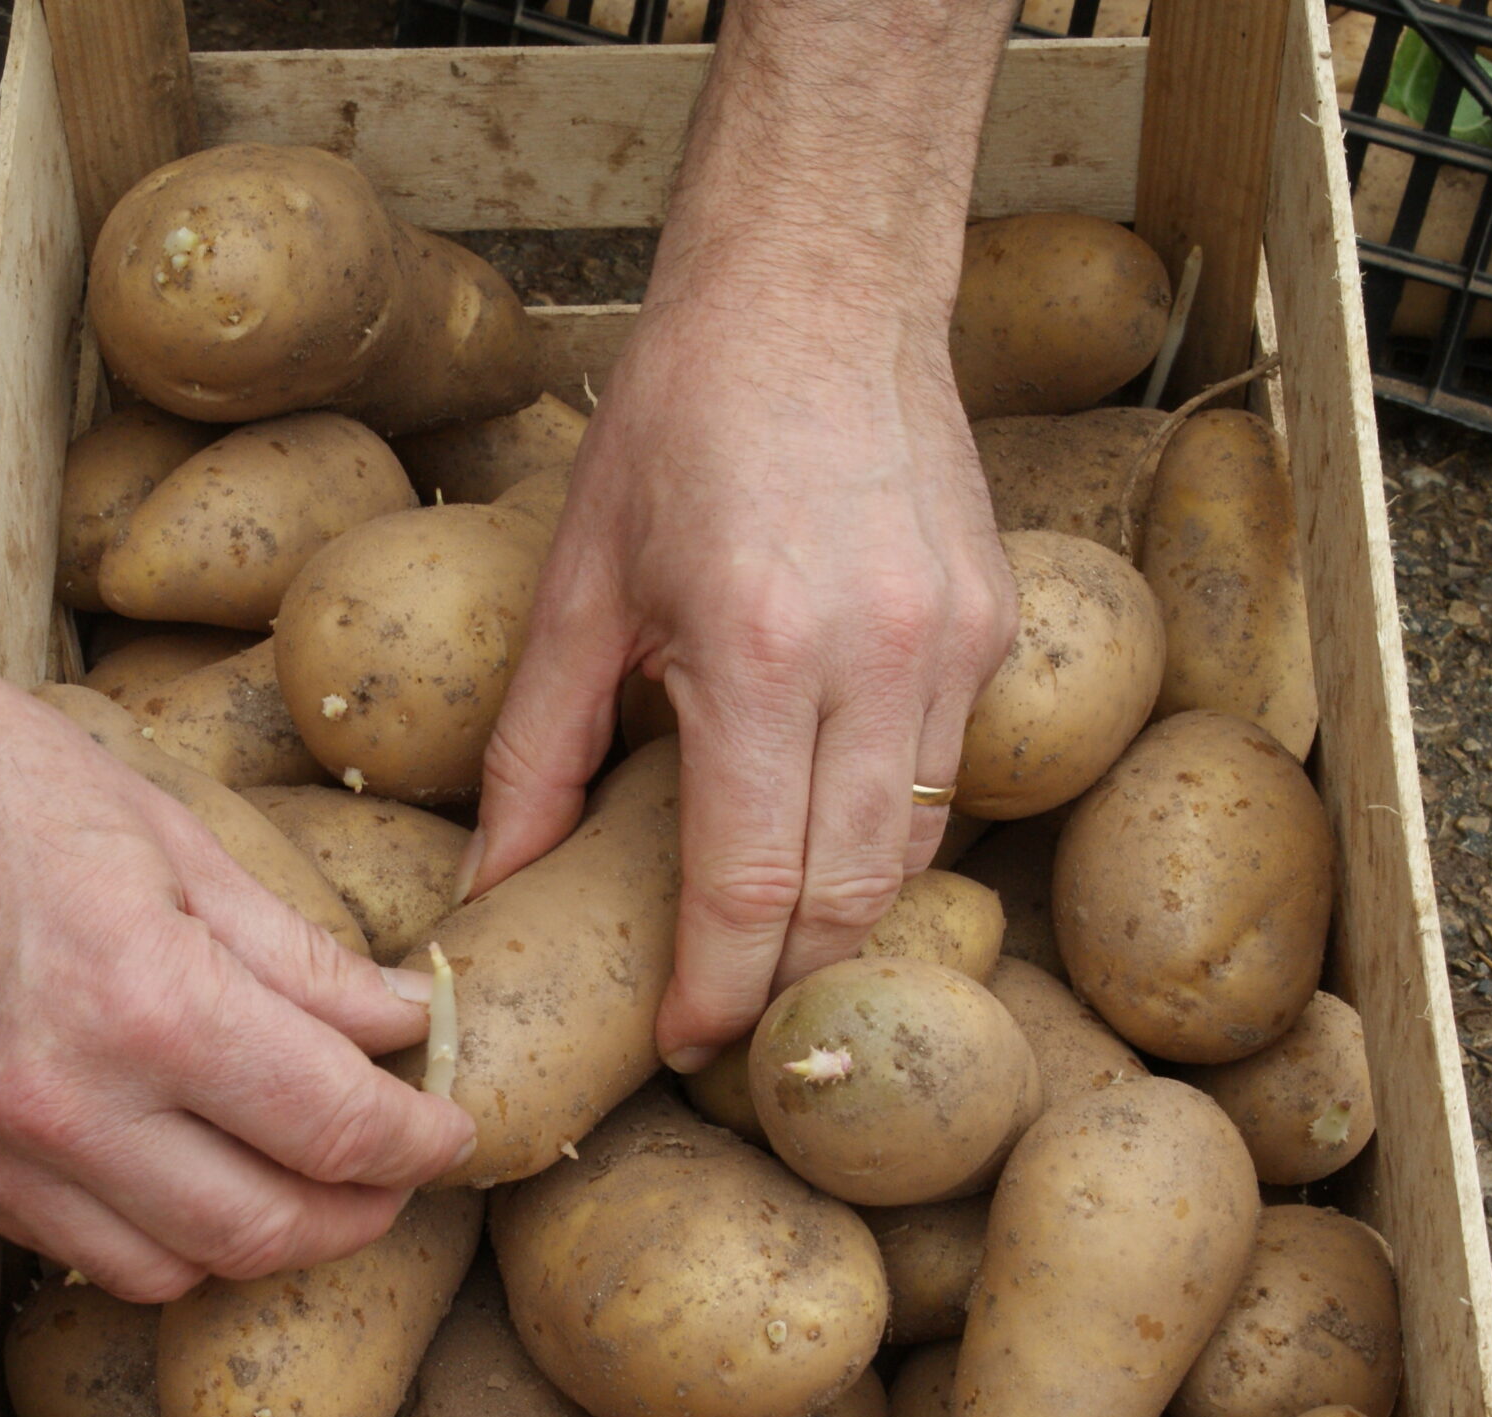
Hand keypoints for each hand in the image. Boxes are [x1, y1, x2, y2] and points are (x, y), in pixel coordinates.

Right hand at [0, 644, 473, 1300]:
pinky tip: (188, 1176)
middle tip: (399, 1167)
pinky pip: (76, 1254)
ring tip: (303, 1180)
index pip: (334, 1127)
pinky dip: (157, 1240)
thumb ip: (294, 949)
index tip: (454, 1126)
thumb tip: (403, 1018)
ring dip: (261, 1243)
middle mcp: (69, 1107)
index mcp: (148, 1003)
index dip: (420, 1141)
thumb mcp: (169, 829)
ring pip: (174, 1272)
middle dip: (362, 1211)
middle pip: (267, 1231)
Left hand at [464, 300, 1016, 1071]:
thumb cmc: (677, 429)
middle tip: (725, 1024)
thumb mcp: (578, 590)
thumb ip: (533, 756)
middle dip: (785, 985)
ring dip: (841, 920)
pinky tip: (825, 827)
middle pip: (847, 897)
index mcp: (758, 653)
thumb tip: (493, 887)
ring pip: (911, 850)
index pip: (752, 885)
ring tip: (770, 952)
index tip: (684, 1044)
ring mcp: (957, 644)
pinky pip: (945, 773)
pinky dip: (885, 825)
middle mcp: (878, 659)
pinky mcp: (998, 628)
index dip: (716, 990)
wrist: (813, 296)